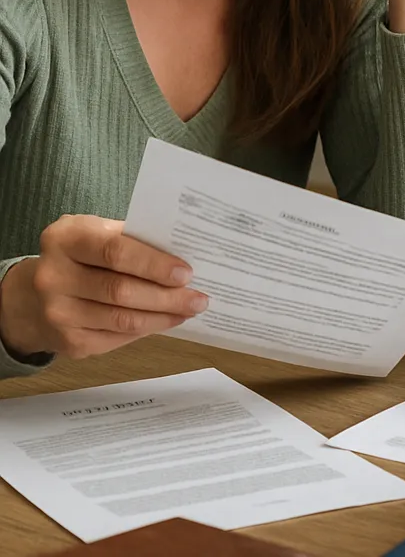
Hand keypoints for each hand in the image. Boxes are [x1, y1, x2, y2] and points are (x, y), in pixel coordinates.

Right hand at [0, 215, 207, 360]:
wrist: (33, 296)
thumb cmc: (82, 256)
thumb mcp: (97, 233)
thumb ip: (132, 239)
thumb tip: (184, 253)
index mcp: (65, 238)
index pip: (115, 251)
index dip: (153, 263)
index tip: (186, 272)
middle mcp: (54, 276)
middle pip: (121, 290)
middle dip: (167, 296)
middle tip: (199, 298)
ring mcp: (58, 313)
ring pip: (122, 319)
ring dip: (163, 316)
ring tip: (190, 309)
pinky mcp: (67, 342)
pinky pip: (117, 337)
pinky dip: (147, 329)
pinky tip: (166, 321)